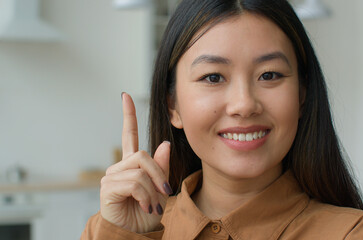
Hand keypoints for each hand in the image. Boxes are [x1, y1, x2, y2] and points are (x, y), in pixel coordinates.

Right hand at [100, 92, 171, 232]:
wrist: (135, 235)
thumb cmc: (145, 214)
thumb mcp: (159, 189)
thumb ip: (160, 168)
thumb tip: (163, 144)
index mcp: (131, 165)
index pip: (128, 135)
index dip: (128, 115)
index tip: (125, 95)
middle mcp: (119, 168)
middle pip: (143, 155)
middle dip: (159, 173)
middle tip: (164, 192)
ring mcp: (111, 177)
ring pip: (140, 170)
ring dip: (153, 189)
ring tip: (152, 205)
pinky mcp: (108, 188)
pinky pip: (135, 183)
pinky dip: (146, 196)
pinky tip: (145, 207)